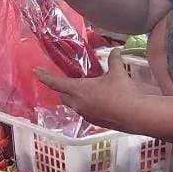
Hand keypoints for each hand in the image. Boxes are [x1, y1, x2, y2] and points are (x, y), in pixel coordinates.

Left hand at [33, 48, 147, 131]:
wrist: (136, 114)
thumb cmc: (123, 92)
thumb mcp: (117, 72)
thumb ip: (113, 60)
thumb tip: (115, 50)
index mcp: (79, 90)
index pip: (56, 83)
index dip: (45, 76)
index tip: (36, 71)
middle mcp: (79, 104)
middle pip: (63, 96)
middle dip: (62, 88)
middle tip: (67, 80)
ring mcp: (87, 115)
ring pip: (74, 105)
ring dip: (75, 97)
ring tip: (86, 89)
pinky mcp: (95, 121)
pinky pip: (85, 112)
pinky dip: (87, 104)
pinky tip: (99, 100)